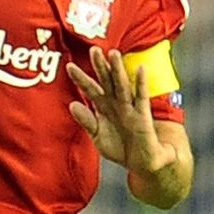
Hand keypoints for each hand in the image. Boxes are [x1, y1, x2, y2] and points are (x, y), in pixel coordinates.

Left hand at [68, 46, 173, 174]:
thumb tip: (72, 104)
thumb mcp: (97, 136)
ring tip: (113, 54)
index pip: (91, 90)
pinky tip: (140, 70)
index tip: (69, 66)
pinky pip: (142, 98)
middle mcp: (117, 105)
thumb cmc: (120, 148)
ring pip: (123, 86)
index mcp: (104, 109)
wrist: (142, 164)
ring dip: (118, 70)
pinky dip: (141, 84)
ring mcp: (130, 109)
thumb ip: (86, 120)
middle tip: (93, 49)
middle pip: (107, 82)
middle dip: (100, 66)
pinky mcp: (143, 117)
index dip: (81, 79)